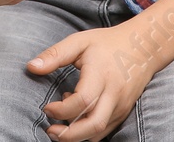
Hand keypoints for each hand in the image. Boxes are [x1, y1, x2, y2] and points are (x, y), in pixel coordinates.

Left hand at [27, 21, 156, 140]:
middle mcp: (114, 94)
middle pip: (93, 124)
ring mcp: (121, 106)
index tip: (47, 107)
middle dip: (69, 135)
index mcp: (101, 74)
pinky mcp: (123, 113)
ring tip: (60, 125)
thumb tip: (30, 67)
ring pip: (99, 132)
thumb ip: (55, 55)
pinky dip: (88, 131)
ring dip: (78, 135)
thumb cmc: (107, 44)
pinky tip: (77, 118)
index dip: (61, 110)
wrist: (143, 48)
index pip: (83, 101)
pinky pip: (105, 130)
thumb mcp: (79, 41)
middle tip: (50, 131)